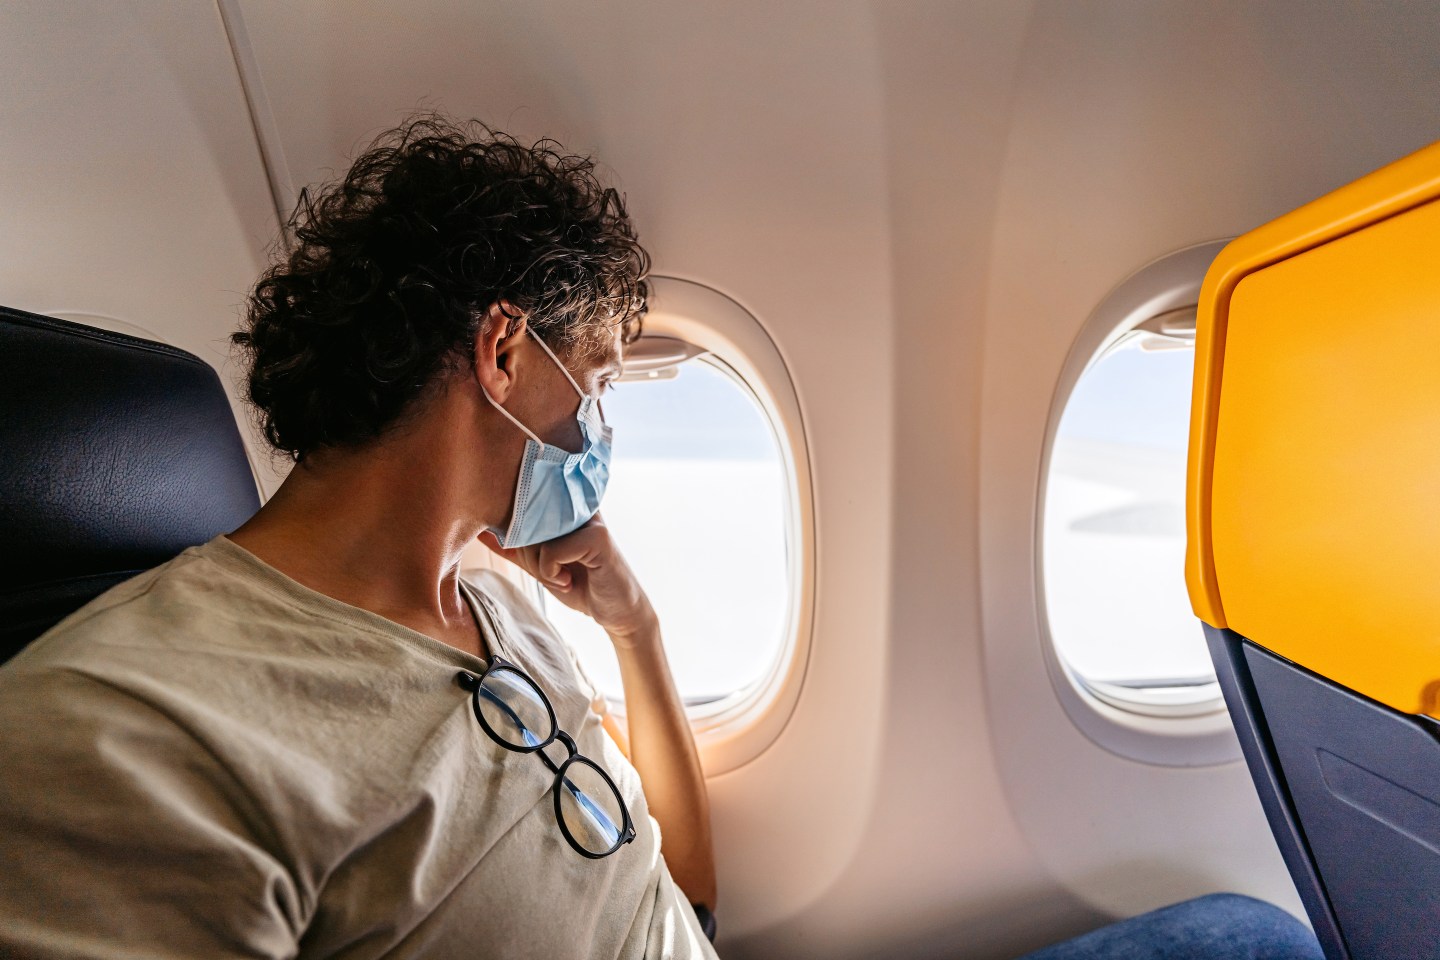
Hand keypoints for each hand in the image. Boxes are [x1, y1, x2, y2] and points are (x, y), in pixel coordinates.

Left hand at [477, 513, 657, 647]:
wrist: (616, 611)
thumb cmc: (581, 584)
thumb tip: (480, 532)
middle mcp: (577, 503)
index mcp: (564, 505)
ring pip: (535, 538)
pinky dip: (551, 574)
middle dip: (529, 558)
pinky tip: (568, 581)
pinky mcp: (598, 536)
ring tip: (562, 578)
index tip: (535, 563)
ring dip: (540, 569)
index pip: (522, 507)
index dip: (515, 536)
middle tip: (551, 575)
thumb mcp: (541, 565)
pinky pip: (551, 552)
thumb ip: (515, 548)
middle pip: (524, 523)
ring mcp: (589, 517)